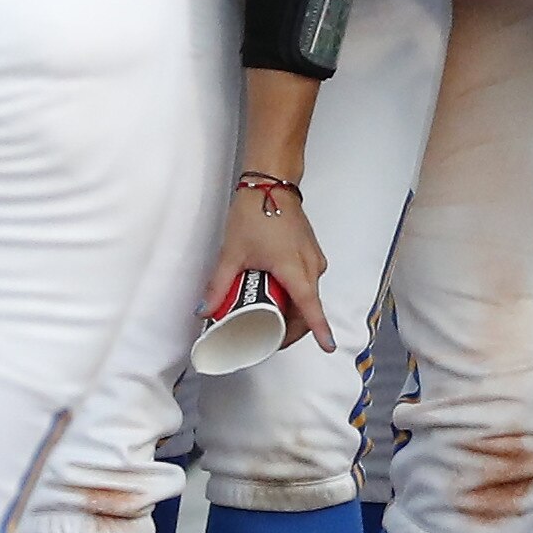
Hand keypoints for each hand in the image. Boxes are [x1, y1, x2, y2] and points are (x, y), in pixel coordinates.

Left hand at [215, 172, 332, 350]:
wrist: (270, 185)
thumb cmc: (256, 213)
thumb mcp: (232, 253)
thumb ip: (218, 286)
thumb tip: (205, 310)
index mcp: (295, 270)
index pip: (311, 308)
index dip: (320, 330)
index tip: (328, 347)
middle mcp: (311, 267)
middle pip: (307, 309)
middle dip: (291, 328)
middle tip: (268, 337)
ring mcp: (313, 260)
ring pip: (307, 296)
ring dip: (292, 311)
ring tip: (267, 316)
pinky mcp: (310, 254)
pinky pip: (306, 283)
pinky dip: (294, 294)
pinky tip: (274, 293)